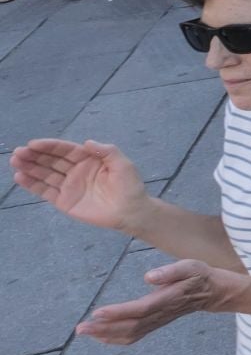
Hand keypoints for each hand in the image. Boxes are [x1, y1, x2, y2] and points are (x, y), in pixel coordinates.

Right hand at [10, 138, 151, 231]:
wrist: (131, 212)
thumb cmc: (129, 186)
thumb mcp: (123, 164)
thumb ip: (106, 151)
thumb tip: (87, 142)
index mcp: (88, 159)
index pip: (65, 150)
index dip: (49, 146)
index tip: (33, 143)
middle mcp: (75, 171)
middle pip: (51, 161)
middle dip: (34, 155)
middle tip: (18, 152)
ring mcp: (69, 186)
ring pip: (45, 174)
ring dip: (29, 168)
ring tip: (14, 161)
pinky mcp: (64, 201)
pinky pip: (45, 191)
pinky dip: (32, 185)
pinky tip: (19, 177)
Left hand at [78, 258, 229, 344]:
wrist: (212, 292)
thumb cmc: (199, 275)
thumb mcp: (190, 266)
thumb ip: (171, 271)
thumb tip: (148, 277)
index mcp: (168, 299)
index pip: (141, 309)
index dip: (119, 312)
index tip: (97, 312)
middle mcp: (161, 314)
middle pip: (131, 326)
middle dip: (104, 328)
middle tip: (80, 328)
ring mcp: (157, 321)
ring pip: (130, 333)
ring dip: (106, 334)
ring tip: (84, 331)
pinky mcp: (154, 323)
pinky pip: (133, 335)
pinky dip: (115, 338)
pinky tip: (100, 335)